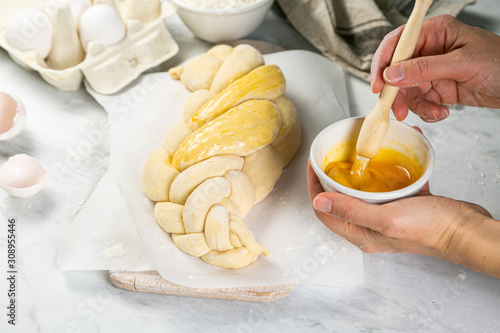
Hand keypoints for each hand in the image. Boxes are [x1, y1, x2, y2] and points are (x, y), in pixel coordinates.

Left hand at [307, 160, 499, 278]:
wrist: (466, 230)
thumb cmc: (431, 229)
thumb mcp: (386, 217)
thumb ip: (352, 210)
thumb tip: (319, 201)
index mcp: (361, 233)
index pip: (325, 211)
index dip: (314, 188)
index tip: (313, 166)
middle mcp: (369, 227)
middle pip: (339, 201)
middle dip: (331, 179)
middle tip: (329, 158)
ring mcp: (385, 216)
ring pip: (361, 193)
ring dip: (357, 174)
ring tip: (354, 155)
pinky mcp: (401, 207)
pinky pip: (385, 187)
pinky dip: (385, 172)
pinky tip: (389, 157)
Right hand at [371, 15, 499, 121]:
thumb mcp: (461, 63)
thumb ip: (424, 69)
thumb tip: (392, 74)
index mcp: (436, 32)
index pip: (398, 43)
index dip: (383, 63)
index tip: (378, 84)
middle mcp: (430, 50)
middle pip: (397, 70)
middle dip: (397, 92)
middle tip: (398, 108)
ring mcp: (433, 70)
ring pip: (407, 90)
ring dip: (416, 105)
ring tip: (433, 111)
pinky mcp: (438, 88)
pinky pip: (421, 101)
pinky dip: (427, 110)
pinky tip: (442, 111)